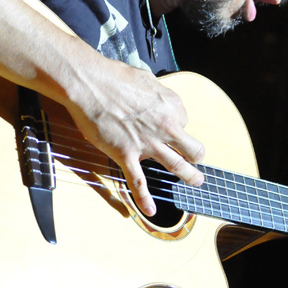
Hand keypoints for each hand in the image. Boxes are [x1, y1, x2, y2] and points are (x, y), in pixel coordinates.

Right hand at [64, 55, 204, 216]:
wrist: (90, 83)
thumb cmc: (114, 76)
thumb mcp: (146, 79)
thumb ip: (158, 93)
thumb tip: (159, 101)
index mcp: (171, 105)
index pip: (183, 121)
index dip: (176, 123)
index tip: (167, 124)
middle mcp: (165, 126)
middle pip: (192, 147)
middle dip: (196, 155)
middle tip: (197, 161)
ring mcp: (147, 142)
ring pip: (176, 165)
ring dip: (189, 176)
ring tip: (196, 181)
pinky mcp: (126, 154)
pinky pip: (138, 181)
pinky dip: (145, 199)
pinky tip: (150, 211)